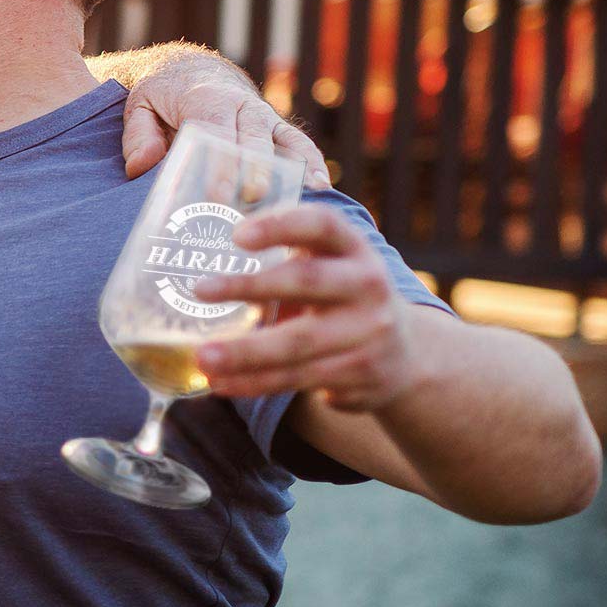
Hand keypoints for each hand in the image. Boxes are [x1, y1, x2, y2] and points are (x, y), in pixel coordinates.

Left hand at [119, 55, 329, 190]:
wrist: (192, 71)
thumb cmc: (162, 96)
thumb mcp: (139, 107)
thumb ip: (138, 135)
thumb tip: (142, 165)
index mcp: (205, 99)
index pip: (214, 132)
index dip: (218, 163)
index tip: (218, 194)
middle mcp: (240, 105)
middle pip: (251, 139)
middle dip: (253, 170)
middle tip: (252, 201)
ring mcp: (262, 115)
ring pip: (281, 140)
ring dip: (291, 168)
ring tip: (303, 195)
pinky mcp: (276, 126)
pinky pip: (297, 142)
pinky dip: (310, 161)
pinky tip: (320, 186)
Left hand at [192, 205, 414, 410]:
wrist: (407, 356)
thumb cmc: (343, 300)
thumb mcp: (332, 267)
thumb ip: (287, 257)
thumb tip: (200, 255)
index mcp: (355, 249)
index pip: (323, 224)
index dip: (282, 225)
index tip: (238, 235)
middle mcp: (368, 285)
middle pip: (306, 281)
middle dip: (249, 286)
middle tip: (199, 289)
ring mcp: (368, 333)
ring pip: (297, 344)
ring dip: (243, 352)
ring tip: (203, 356)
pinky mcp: (359, 374)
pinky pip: (297, 379)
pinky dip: (254, 382)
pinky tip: (222, 382)